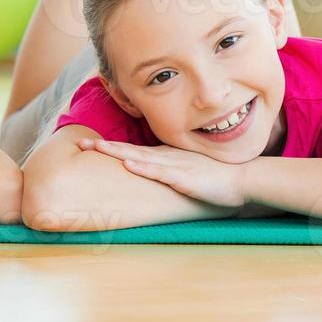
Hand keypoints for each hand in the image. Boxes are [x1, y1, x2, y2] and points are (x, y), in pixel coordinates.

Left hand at [79, 137, 245, 207]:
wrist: (242, 179)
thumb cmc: (215, 177)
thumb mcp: (185, 172)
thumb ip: (168, 171)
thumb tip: (148, 174)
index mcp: (164, 156)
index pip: (131, 151)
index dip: (109, 147)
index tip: (88, 144)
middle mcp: (165, 157)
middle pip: (129, 151)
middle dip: (104, 147)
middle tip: (79, 142)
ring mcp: (174, 166)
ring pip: (140, 158)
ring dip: (117, 153)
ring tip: (96, 148)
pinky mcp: (184, 178)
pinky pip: (161, 173)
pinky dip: (144, 168)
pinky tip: (129, 166)